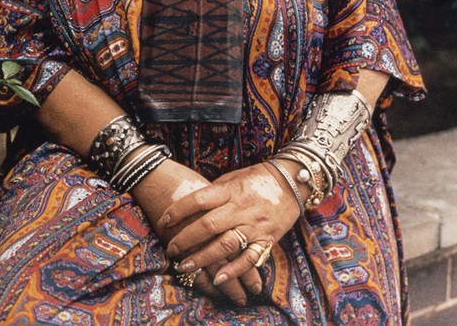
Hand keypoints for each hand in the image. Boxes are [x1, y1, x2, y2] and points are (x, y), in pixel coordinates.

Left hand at [157, 162, 302, 288]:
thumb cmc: (258, 178)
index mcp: (230, 190)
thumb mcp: (234, 178)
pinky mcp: (267, 240)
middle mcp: (241, 208)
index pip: (199, 199)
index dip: (179, 210)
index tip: (164, 220)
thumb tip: (192, 204)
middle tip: (171, 248)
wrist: (292, 182)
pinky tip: (218, 279)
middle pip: (209, 225)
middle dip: (186, 238)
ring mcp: (254, 225)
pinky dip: (234, 270)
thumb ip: (215, 192)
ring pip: (226, 244)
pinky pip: (250, 258)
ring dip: (203, 257)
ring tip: (185, 266)